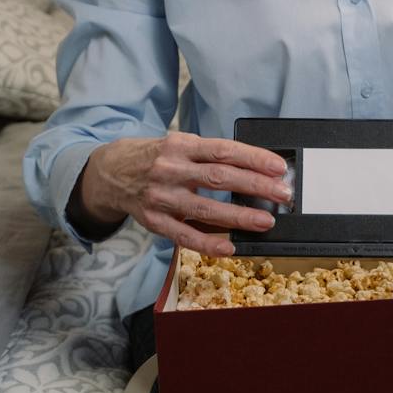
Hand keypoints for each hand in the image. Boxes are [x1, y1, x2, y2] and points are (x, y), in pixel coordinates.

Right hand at [71, 132, 291, 257]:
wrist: (110, 172)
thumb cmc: (155, 158)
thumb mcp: (179, 145)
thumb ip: (209, 156)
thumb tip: (253, 169)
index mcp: (181, 146)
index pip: (224, 150)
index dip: (254, 158)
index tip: (278, 167)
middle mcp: (171, 169)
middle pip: (220, 178)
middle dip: (255, 187)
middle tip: (282, 194)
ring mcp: (162, 197)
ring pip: (206, 209)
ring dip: (239, 217)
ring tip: (265, 221)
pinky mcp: (154, 221)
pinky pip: (184, 235)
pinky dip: (208, 243)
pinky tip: (230, 248)